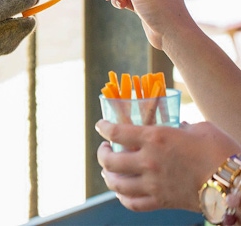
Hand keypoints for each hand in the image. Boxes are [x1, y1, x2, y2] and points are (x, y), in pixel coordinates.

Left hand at [96, 120, 240, 211]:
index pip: (116, 132)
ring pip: (116, 183)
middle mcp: (149, 161)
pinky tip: (121, 190)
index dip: (103, 128)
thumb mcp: (198, 128)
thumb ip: (178, 127)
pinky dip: (121, 196)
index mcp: (155, 138)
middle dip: (102, 153)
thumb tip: (173, 127)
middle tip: (105, 148)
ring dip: (107, 175)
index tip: (100, 126)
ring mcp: (153, 183)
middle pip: (109, 161)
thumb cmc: (221, 150)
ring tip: (108, 169)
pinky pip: (131, 203)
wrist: (236, 183)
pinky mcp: (161, 201)